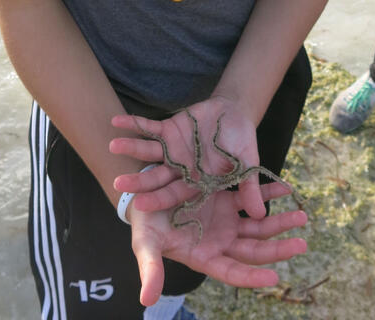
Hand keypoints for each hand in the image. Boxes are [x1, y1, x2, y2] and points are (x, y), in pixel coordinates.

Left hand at [110, 96, 268, 218]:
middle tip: (118, 184)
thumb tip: (261, 214)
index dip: (159, 199)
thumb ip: (249, 187)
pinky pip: (148, 127)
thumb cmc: (242, 143)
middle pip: (156, 177)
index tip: (140, 205)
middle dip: (138, 181)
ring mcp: (171, 150)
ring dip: (131, 148)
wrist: (234, 115)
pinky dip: (133, 124)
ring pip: (148, 152)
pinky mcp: (168, 130)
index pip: (175, 194)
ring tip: (113, 146)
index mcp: (196, 181)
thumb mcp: (248, 164)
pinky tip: (116, 121)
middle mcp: (180, 169)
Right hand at [128, 182, 307, 305]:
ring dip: (280, 222)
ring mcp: (227, 222)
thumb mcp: (145, 245)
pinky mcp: (228, 200)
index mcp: (205, 258)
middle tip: (302, 244)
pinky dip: (269, 193)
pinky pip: (252, 197)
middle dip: (278, 249)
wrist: (145, 196)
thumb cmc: (144, 225)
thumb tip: (147, 301)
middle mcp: (221, 243)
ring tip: (301, 216)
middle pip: (254, 250)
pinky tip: (286, 188)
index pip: (232, 272)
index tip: (274, 278)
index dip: (251, 277)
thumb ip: (150, 270)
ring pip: (259, 225)